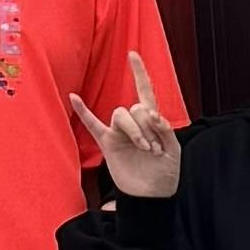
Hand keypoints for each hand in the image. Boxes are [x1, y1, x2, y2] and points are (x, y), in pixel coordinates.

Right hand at [63, 51, 181, 202]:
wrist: (153, 195)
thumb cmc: (166, 173)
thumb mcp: (175, 150)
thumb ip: (166, 130)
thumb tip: (152, 114)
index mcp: (152, 121)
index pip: (145, 92)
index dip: (139, 73)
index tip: (132, 55)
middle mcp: (134, 123)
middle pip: (135, 107)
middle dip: (147, 125)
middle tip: (154, 147)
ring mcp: (119, 132)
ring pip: (121, 115)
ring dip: (136, 130)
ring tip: (146, 149)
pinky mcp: (108, 144)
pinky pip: (92, 124)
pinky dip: (83, 111)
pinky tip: (74, 97)